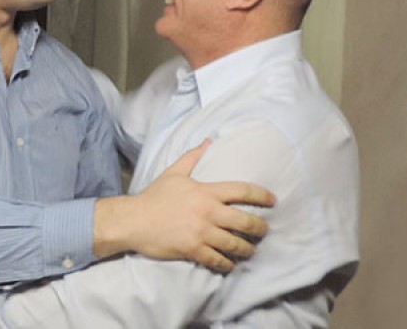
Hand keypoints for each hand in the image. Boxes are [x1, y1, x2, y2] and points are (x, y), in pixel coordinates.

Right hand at [94, 140, 274, 272]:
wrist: (133, 220)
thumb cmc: (154, 196)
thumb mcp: (174, 172)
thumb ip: (193, 157)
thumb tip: (208, 141)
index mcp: (206, 192)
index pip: (242, 191)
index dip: (262, 195)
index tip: (273, 200)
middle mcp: (207, 212)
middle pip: (245, 222)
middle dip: (260, 229)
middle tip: (264, 231)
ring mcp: (201, 233)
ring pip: (234, 244)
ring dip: (247, 249)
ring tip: (250, 250)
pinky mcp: (192, 249)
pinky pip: (217, 260)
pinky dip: (227, 264)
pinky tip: (230, 264)